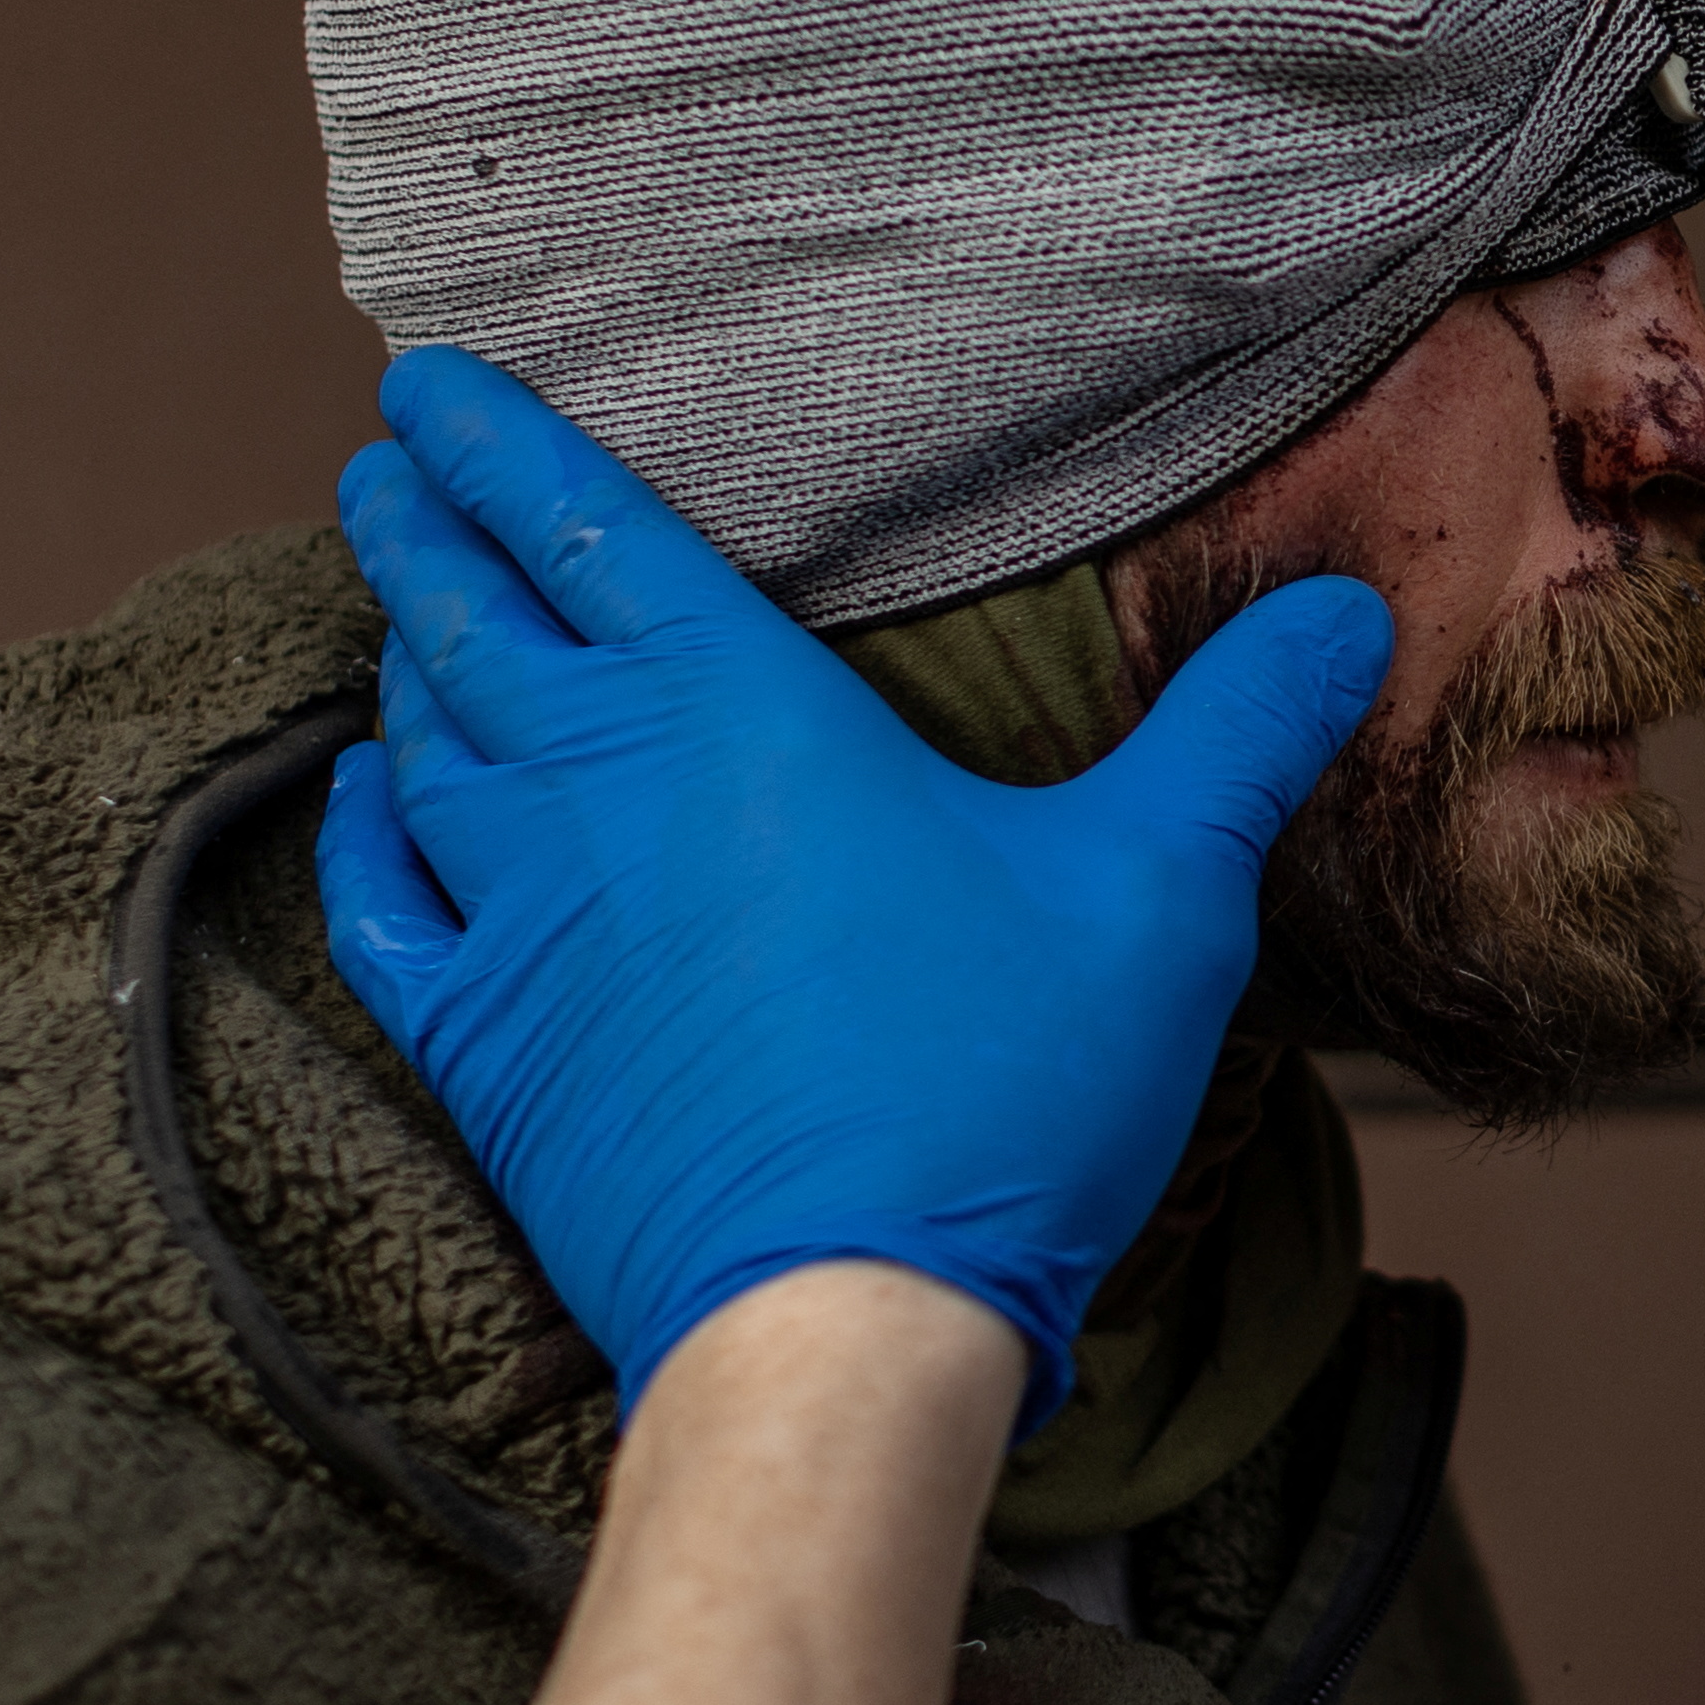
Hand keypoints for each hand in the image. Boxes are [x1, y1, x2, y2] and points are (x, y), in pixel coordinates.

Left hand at [314, 348, 1392, 1430]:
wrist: (842, 1322)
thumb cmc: (999, 1086)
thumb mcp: (1161, 887)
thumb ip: (1240, 732)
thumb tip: (1346, 613)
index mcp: (738, 709)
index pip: (587, 528)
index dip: (497, 442)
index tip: (426, 382)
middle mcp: (598, 785)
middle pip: (469, 615)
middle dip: (418, 521)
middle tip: (382, 459)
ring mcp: (521, 921)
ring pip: (421, 746)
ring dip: (399, 655)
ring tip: (396, 603)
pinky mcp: (486, 1051)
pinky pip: (382, 912)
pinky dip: (359, 839)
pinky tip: (363, 801)